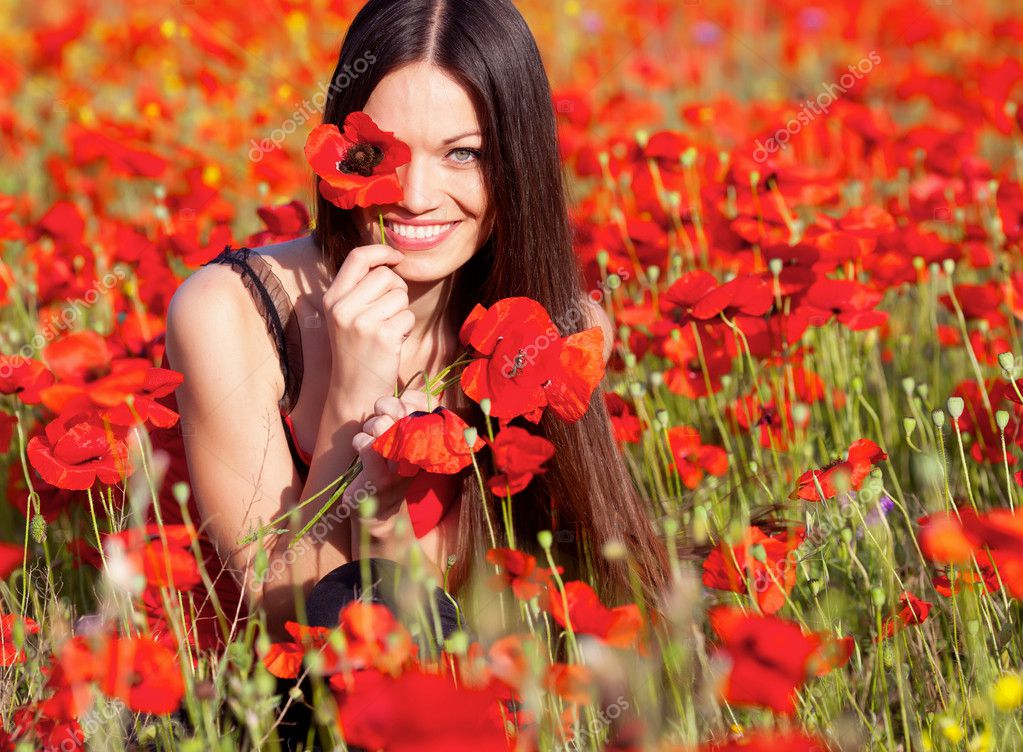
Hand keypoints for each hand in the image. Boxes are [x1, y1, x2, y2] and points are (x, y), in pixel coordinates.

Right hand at [321, 244, 413, 419]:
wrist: (354, 390)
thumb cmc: (356, 349)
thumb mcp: (346, 316)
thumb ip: (360, 289)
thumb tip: (390, 260)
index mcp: (332, 298)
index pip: (357, 258)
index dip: (381, 251)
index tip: (397, 257)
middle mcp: (343, 308)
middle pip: (386, 275)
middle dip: (397, 289)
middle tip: (391, 311)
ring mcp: (362, 322)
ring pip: (400, 295)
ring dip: (402, 311)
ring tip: (388, 330)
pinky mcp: (383, 336)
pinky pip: (408, 316)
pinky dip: (406, 328)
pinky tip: (393, 342)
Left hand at [344, 390, 430, 538]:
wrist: (379, 510)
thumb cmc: (389, 466)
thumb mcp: (402, 438)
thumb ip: (407, 414)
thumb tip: (407, 395)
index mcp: (429, 439)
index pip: (426, 404)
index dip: (409, 399)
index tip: (399, 407)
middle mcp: (420, 452)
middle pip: (400, 410)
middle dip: (384, 407)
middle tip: (380, 421)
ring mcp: (400, 467)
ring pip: (379, 425)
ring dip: (369, 427)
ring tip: (371, 439)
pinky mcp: (380, 478)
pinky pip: (365, 443)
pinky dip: (359, 441)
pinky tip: (362, 450)